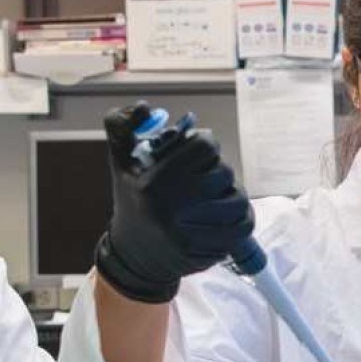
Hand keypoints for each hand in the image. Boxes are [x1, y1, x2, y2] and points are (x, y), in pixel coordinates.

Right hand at [93, 101, 254, 303]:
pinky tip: (224, 218)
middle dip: (220, 172)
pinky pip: (240, 230)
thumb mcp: (120, 161)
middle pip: (225, 173)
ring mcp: (188, 235)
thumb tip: (142, 107)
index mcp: (154, 182)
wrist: (132, 254)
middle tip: (208, 177)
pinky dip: (238, 221)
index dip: (207, 144)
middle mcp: (171, 209)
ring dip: (234, 197)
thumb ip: (122, 126)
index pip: (205, 147)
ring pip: (239, 203)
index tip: (200, 152)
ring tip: (219, 197)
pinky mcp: (203, 253)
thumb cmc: (133, 199)